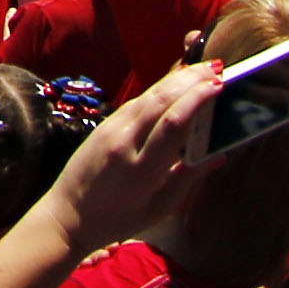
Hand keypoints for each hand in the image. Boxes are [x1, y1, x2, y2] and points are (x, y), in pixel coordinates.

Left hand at [34, 54, 221, 258]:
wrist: (68, 214)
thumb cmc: (118, 220)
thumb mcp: (160, 208)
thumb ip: (189, 178)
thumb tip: (220, 155)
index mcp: (142, 169)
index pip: (173, 123)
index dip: (197, 99)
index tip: (219, 84)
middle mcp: (124, 143)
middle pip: (160, 101)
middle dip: (190, 80)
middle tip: (218, 68)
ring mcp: (110, 130)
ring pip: (147, 96)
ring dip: (176, 79)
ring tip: (203, 69)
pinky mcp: (103, 125)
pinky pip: (135, 102)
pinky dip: (158, 89)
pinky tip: (175, 83)